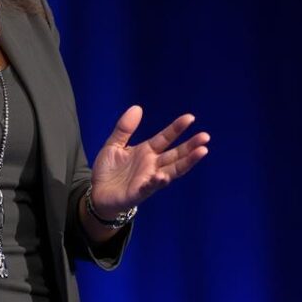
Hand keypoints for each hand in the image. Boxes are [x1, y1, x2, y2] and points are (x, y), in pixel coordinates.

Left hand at [90, 105, 209, 217]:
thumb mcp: (114, 145)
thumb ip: (124, 128)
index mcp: (147, 152)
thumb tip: (137, 107)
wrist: (96, 194)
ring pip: (172, 170)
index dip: (177, 128)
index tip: (190, 118)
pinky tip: (163, 176)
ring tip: (201, 152)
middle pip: (176, 154)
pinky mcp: (139, 193)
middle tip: (205, 137)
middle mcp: (152, 165)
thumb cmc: (108, 171)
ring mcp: (148, 179)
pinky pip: (150, 187)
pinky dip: (157, 182)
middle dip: (191, 146)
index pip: (165, 138)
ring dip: (186, 162)